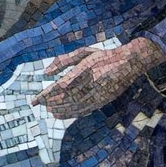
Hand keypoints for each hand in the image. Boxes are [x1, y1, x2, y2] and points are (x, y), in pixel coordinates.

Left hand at [33, 38, 165, 119]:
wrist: (130, 63)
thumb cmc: (104, 56)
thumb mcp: (83, 52)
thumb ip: (63, 61)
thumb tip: (46, 73)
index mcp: (86, 68)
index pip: (61, 85)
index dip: (46, 94)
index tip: (35, 100)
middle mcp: (92, 82)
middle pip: (66, 98)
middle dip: (52, 103)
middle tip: (41, 104)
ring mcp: (99, 94)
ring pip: (74, 106)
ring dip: (60, 110)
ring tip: (49, 110)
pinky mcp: (103, 101)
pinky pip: (84, 111)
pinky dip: (71, 114)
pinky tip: (61, 114)